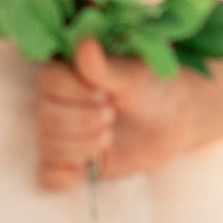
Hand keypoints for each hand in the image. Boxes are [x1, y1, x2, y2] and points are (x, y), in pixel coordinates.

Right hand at [35, 38, 200, 190]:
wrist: (177, 121)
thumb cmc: (157, 88)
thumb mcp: (136, 76)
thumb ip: (107, 68)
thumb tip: (86, 46)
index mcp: (71, 72)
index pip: (49, 81)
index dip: (74, 94)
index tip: (106, 96)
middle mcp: (61, 101)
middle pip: (46, 116)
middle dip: (81, 123)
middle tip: (111, 118)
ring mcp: (66, 132)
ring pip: (48, 145)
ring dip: (80, 147)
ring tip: (108, 139)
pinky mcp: (74, 160)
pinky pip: (49, 175)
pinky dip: (62, 176)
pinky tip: (84, 170)